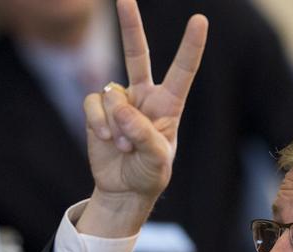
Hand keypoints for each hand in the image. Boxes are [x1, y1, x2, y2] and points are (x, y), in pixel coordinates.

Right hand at [83, 0, 207, 204]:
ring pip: (111, 93)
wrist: (124, 189)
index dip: (190, 46)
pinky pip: (93, 104)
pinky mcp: (97, 110)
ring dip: (116, 123)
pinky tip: (107, 140)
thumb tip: (120, 107)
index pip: (182, 71)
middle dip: (130, 25)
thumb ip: (143, 134)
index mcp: (169, 104)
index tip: (200, 21)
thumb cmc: (149, 174)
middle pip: (137, 53)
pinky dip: (98, 123)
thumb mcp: (157, 160)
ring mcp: (119, 101)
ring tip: (125, 146)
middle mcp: (144, 96)